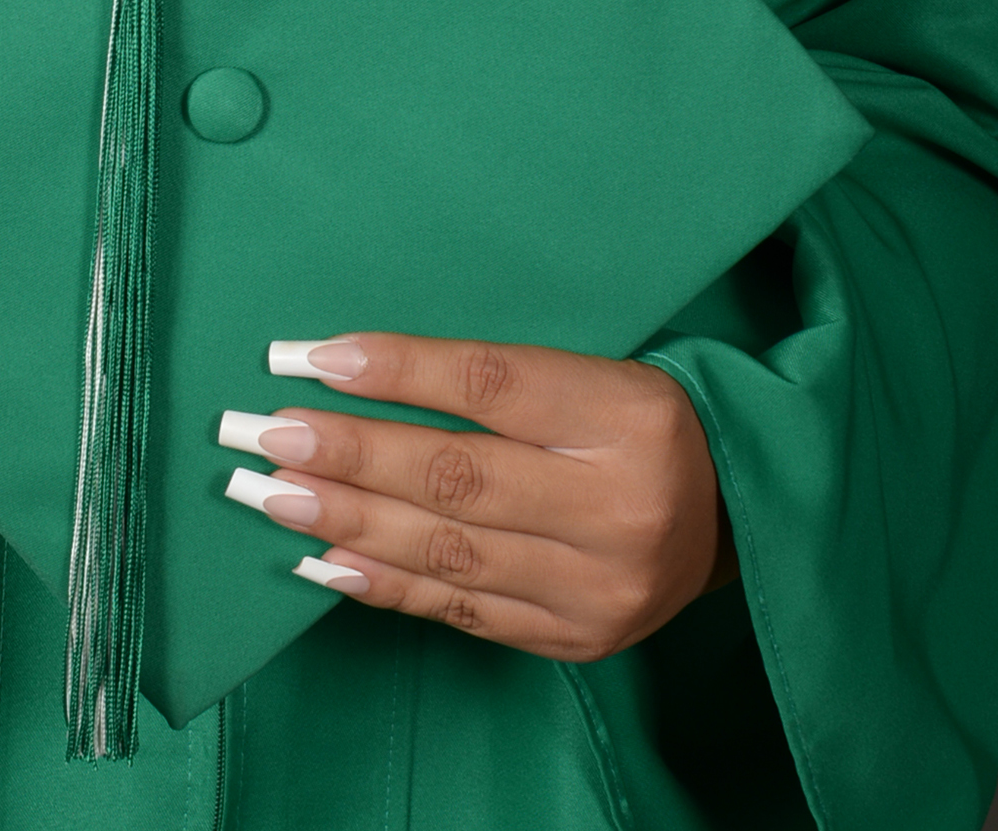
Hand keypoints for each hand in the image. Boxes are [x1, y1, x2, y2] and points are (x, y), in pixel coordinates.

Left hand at [218, 334, 733, 660]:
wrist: (737, 515)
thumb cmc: (638, 420)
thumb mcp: (591, 370)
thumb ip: (490, 377)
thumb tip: (352, 371)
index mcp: (626, 414)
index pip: (488, 384)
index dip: (394, 370)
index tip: (304, 359)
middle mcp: (618, 505)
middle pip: (457, 475)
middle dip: (345, 453)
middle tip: (260, 432)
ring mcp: (599, 585)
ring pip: (448, 550)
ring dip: (343, 520)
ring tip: (268, 492)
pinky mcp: (578, 638)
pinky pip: (463, 610)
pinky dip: (384, 583)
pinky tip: (322, 558)